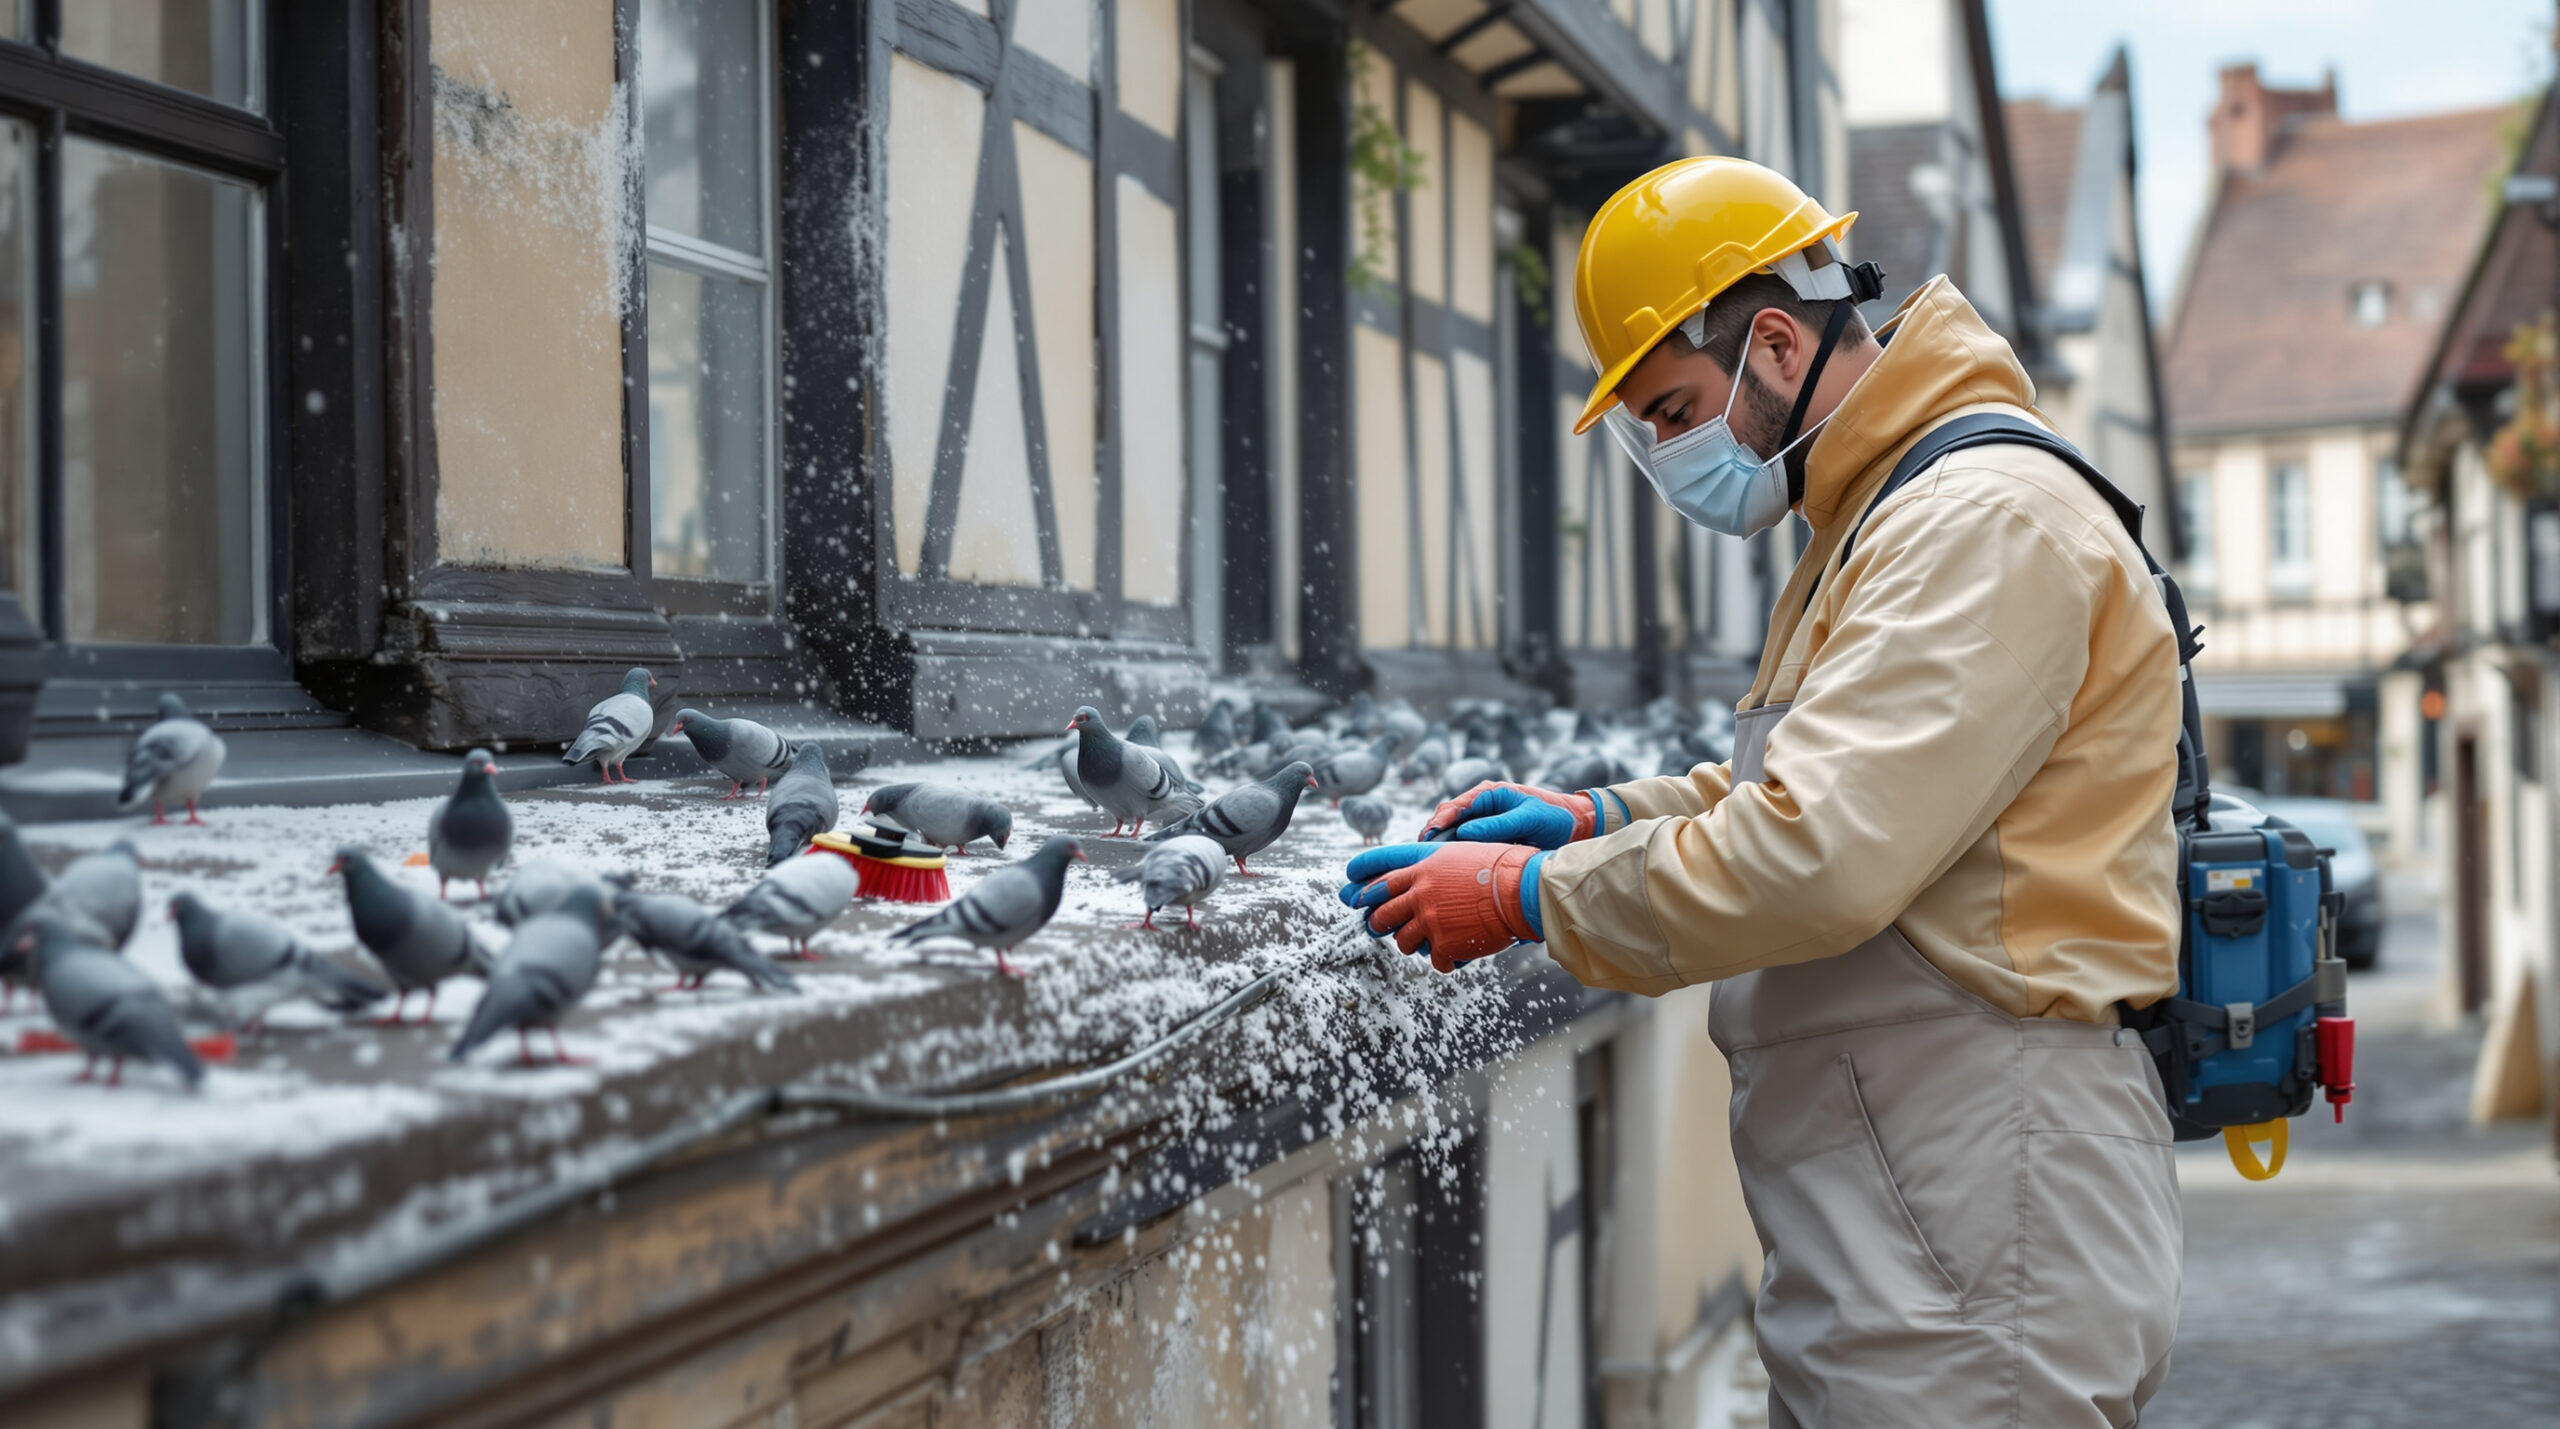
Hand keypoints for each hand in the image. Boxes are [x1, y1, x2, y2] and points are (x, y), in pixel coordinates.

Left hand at [1338, 842, 1542, 971]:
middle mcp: (1420, 893)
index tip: (1350, 889)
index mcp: (1423, 868)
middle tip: (1378, 926)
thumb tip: (1419, 878)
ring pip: (1403, 941)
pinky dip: (1445, 960)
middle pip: (1382, 913)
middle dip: (1376, 922)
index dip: (1362, 883)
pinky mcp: (1444, 944)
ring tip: (1428, 941)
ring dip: (1412, 943)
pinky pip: (1434, 960)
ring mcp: (1430, 920)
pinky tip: (1457, 954)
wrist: (1521, 890)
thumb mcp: (1458, 854)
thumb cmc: (1498, 867)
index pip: (1381, 875)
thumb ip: (1433, 867)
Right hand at [1420, 782, 1593, 847]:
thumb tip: (1465, 834)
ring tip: (1429, 860)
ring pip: (1456, 831)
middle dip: (1434, 833)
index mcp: (1491, 793)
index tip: (1428, 836)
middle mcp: (1485, 805)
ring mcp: (1487, 821)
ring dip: (1443, 844)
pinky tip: (1449, 865)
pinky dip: (1457, 851)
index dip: (1439, 821)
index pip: (1456, 805)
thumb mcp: (1528, 819)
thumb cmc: (1555, 817)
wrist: (1577, 825)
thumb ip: (1498, 825)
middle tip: (1421, 852)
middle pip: (1450, 818)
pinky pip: (1468, 842)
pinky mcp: (1491, 836)